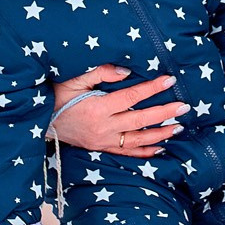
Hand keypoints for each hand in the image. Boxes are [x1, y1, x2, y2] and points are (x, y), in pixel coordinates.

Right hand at [49, 65, 185, 156]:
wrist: (40, 121)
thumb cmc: (55, 96)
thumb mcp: (73, 79)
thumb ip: (100, 72)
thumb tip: (126, 71)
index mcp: (98, 108)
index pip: (132, 96)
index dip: (152, 88)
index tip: (170, 79)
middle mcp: (103, 127)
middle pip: (140, 120)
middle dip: (164, 112)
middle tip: (184, 106)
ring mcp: (103, 140)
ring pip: (138, 140)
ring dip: (160, 134)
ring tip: (179, 126)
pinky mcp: (101, 148)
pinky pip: (127, 153)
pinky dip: (145, 152)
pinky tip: (161, 148)